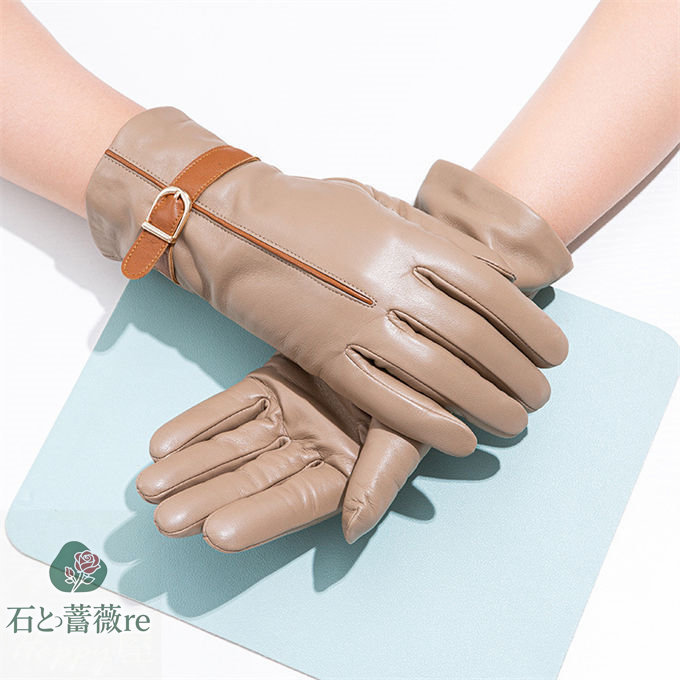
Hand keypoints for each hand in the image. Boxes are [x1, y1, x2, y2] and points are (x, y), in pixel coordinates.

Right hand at [136, 161, 571, 549]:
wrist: (232, 222)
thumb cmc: (309, 208)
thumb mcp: (380, 205)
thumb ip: (431, 237)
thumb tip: (483, 271)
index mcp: (410, 239)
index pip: (493, 292)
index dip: (532, 328)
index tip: (554, 352)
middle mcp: (392, 281)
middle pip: (476, 340)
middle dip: (519, 374)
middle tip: (540, 395)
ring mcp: (358, 321)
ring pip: (440, 376)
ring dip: (487, 405)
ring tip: (513, 421)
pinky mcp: (325, 355)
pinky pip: (388, 400)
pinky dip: (431, 424)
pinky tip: (461, 439)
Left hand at [136, 354, 425, 551]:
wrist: (404, 328)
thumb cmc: (419, 384)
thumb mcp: (408, 429)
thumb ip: (381, 478)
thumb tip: (353, 530)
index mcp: (346, 470)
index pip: (297, 500)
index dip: (259, 517)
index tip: (215, 533)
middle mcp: (311, 449)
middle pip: (254, 479)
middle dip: (209, 498)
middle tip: (165, 520)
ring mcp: (288, 416)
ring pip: (233, 446)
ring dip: (192, 466)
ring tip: (150, 486)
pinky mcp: (271, 384)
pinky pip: (230, 406)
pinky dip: (198, 423)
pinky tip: (163, 444)